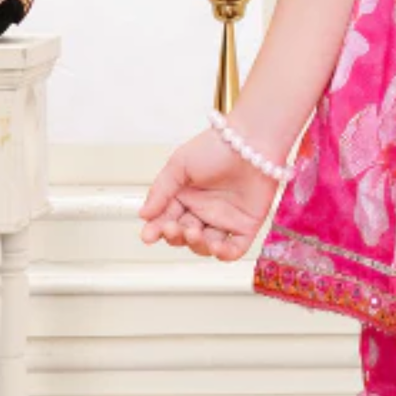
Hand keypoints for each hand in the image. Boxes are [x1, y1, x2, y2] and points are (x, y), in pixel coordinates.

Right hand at [137, 127, 282, 261]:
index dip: (156, 230)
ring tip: (194, 233)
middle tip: (173, 228)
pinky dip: (225, 254)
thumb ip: (160, 191)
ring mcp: (225, 219)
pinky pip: (235, 249)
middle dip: (175, 236)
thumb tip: (143, 214)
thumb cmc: (217, 146)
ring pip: (205, 245)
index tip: (148, 235)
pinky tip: (216, 248)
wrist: (252, 141)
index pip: (166, 220)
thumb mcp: (179, 165)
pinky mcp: (246, 225)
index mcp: (185, 196)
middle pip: (183, 236)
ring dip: (197, 245)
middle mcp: (203, 210)